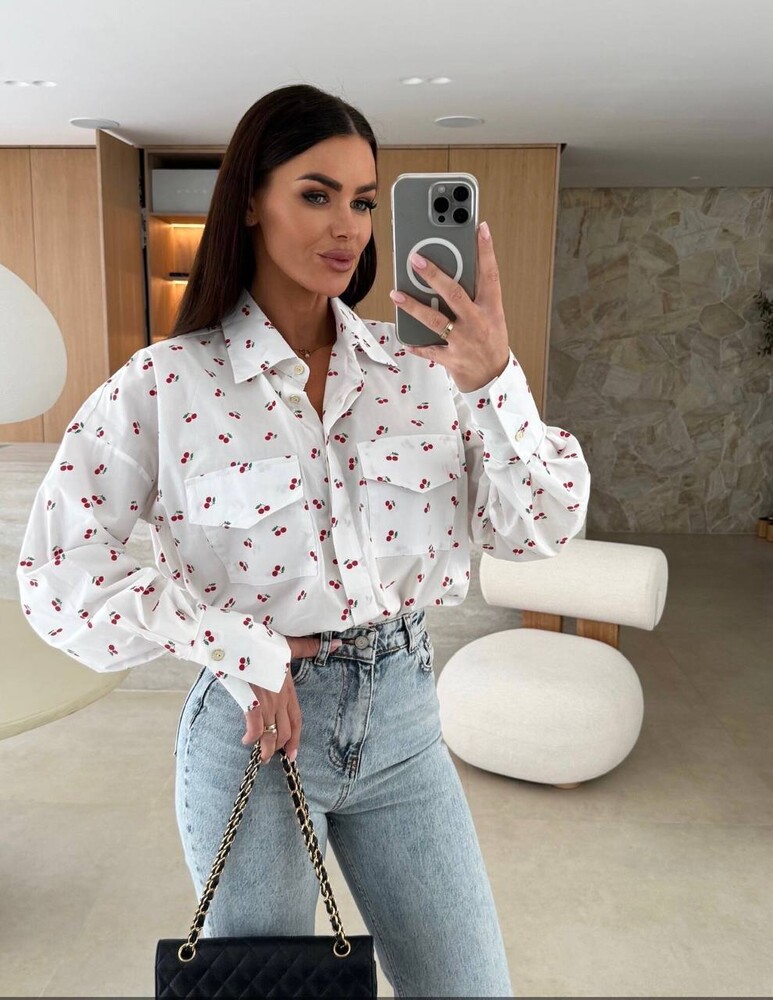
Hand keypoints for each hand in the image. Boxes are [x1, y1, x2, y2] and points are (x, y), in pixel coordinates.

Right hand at [242, 633, 341, 762]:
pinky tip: (246, 740)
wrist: (241, 640)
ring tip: (261, 756)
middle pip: (284, 730)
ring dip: (266, 748)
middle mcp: (280, 698)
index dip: (295, 737)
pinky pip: (254, 727)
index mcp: (288, 688)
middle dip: (279, 746)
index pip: (296, 718)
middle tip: (272, 756)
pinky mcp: (251, 701)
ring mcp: (266, 701)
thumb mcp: (288, 645)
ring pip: (271, 733)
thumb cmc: (262, 642)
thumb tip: (338, 644)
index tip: (293, 753)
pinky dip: (251, 737)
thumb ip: (309, 648)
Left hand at [388, 220, 511, 392]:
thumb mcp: (491, 316)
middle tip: (416, 259)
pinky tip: (404, 338)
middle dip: (434, 275)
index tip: (480, 228)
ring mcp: (464, 342)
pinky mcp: (452, 359)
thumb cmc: (490, 341)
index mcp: (491, 309)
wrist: (493, 379)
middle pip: (454, 294)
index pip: (490, 275)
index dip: (486, 251)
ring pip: (435, 320)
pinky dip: (416, 344)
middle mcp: (478, 323)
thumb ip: (474, 296)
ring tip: (396, 293)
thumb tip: (448, 273)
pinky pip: (429, 350)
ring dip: (413, 306)